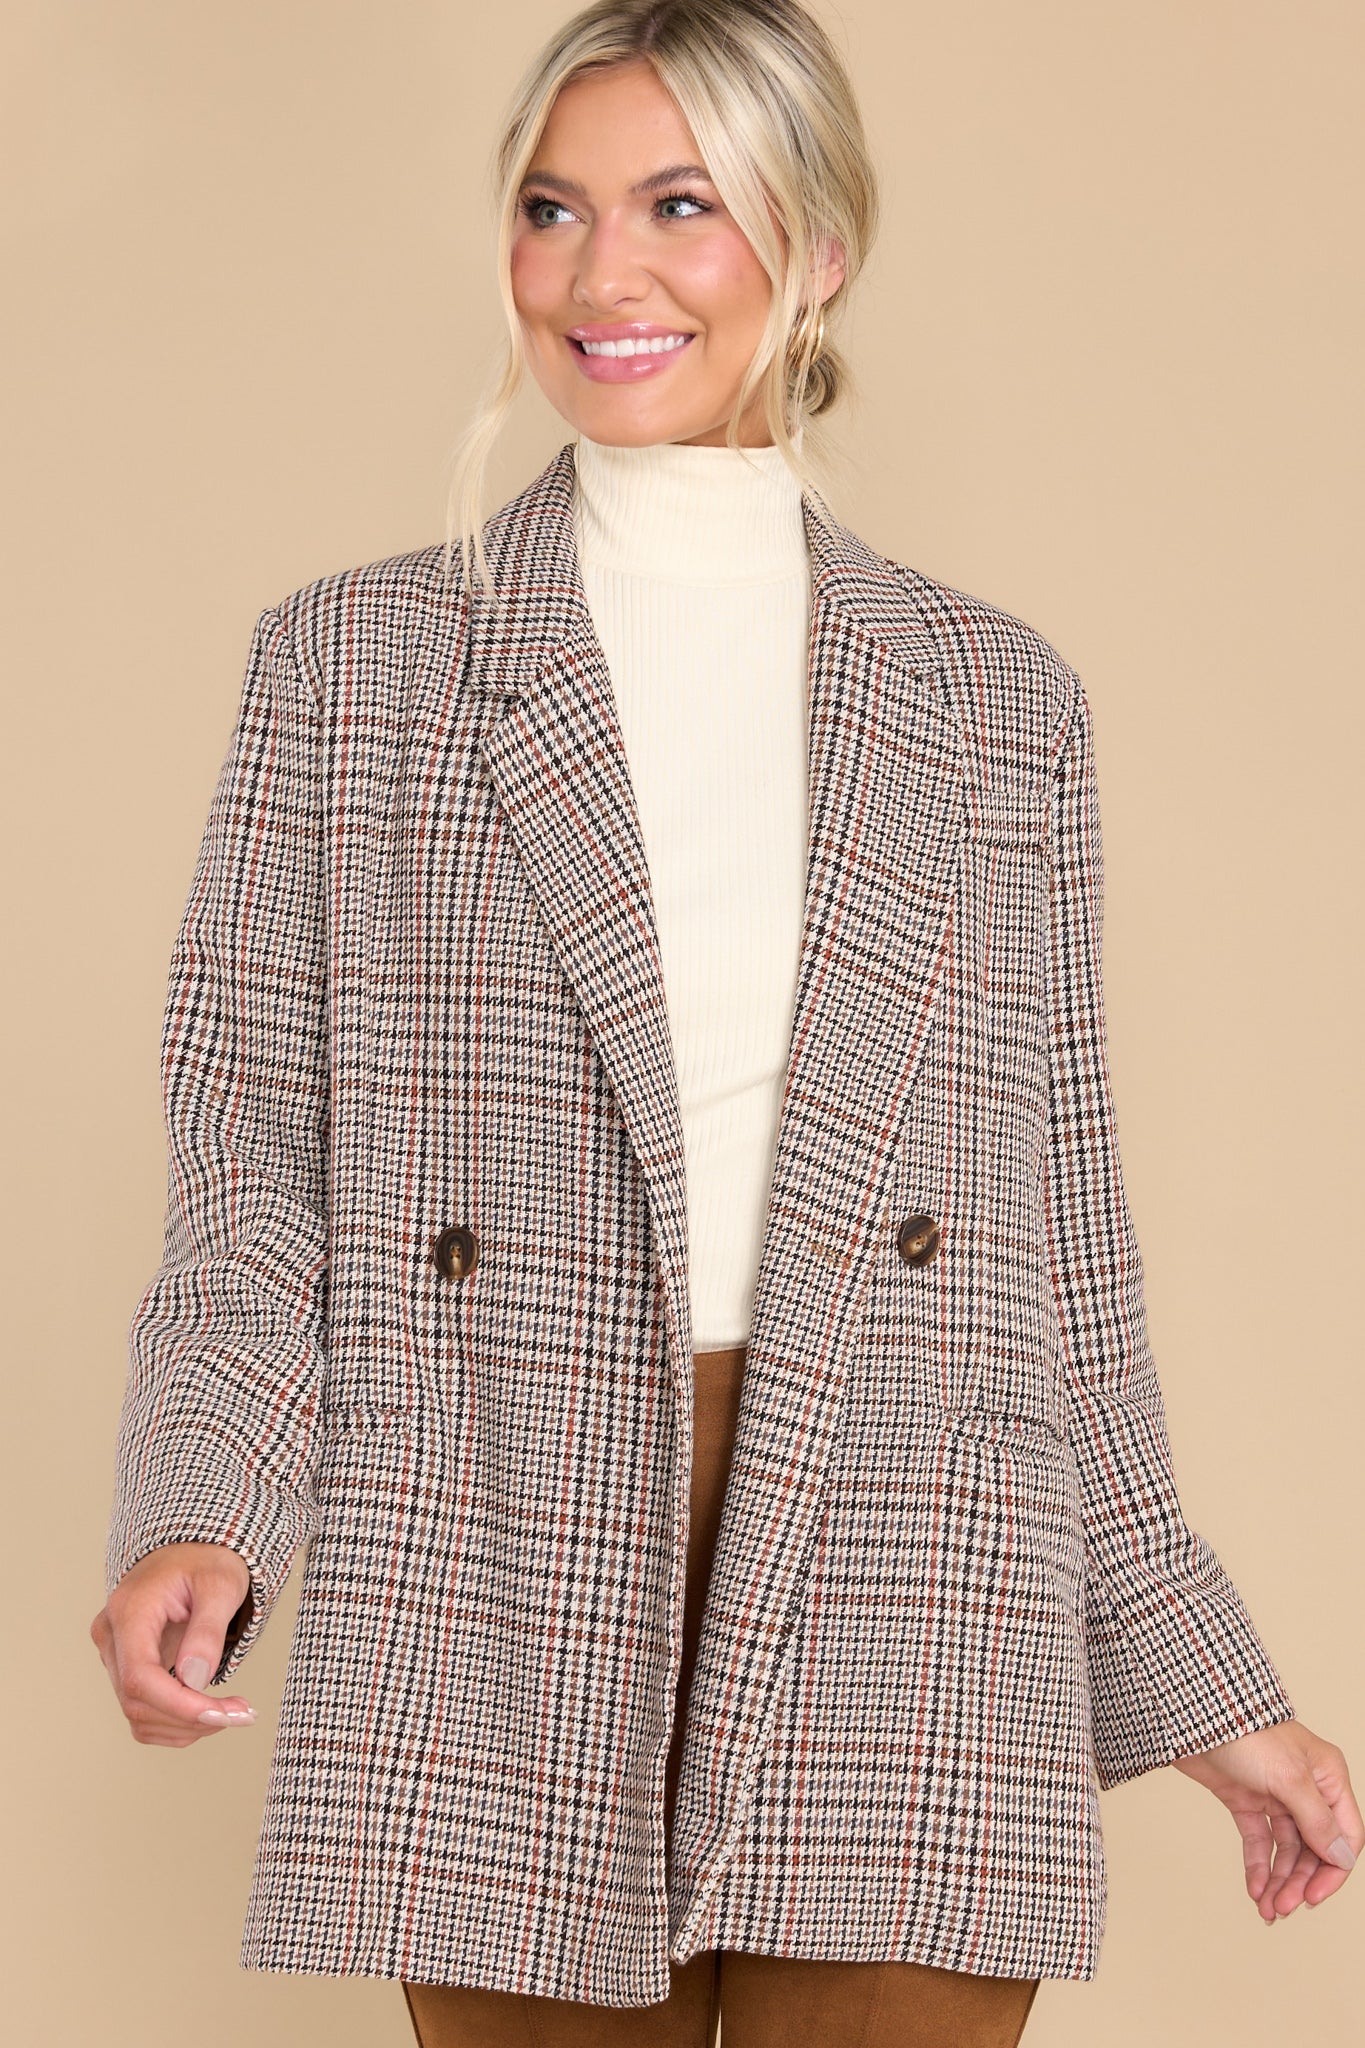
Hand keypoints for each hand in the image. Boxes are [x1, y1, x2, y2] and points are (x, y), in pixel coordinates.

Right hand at [90, 1541, 256, 1745]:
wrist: (192, 1549)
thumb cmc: (207, 1560)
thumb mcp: (221, 1584)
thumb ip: (208, 1630)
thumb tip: (195, 1678)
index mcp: (129, 1611)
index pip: (139, 1677)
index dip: (178, 1705)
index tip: (221, 1715)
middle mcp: (111, 1636)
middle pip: (137, 1702)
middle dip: (191, 1718)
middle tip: (243, 1714)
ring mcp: (115, 1655)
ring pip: (138, 1715)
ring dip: (186, 1726)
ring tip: (232, 1711)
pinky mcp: (127, 1668)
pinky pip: (144, 1711)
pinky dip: (177, 1722)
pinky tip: (210, 1709)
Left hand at [1171, 1718, 1358, 1920]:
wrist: (1191, 1716)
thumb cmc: (1244, 1730)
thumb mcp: (1288, 1777)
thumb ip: (1316, 1820)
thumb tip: (1341, 1858)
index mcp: (1327, 1777)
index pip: (1344, 1835)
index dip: (1332, 1871)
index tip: (1313, 1897)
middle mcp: (1306, 1788)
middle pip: (1314, 1849)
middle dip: (1300, 1881)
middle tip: (1283, 1908)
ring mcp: (1275, 1795)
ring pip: (1286, 1850)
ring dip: (1279, 1880)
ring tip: (1267, 1908)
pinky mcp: (1245, 1799)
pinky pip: (1259, 1841)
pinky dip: (1258, 1866)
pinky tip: (1255, 1889)